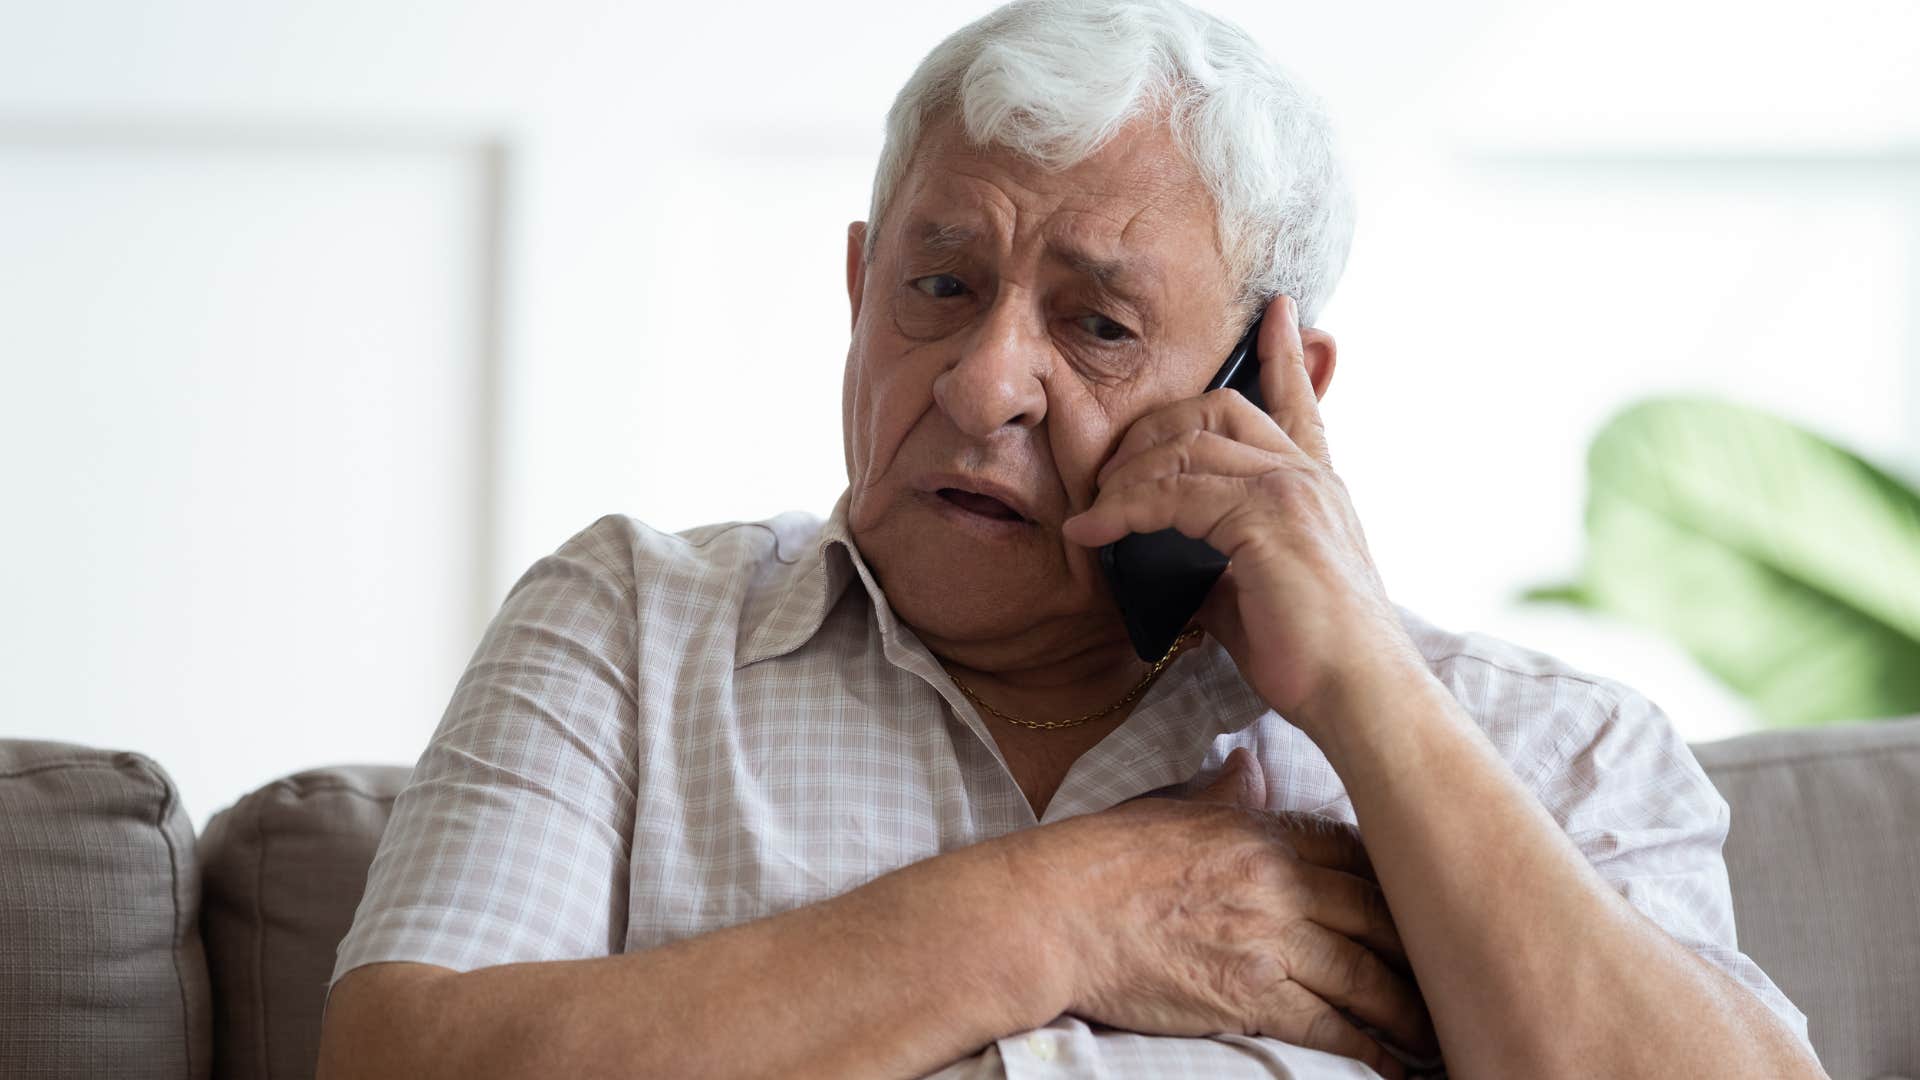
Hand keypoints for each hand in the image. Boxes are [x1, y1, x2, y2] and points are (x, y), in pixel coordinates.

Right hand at [1034, 748, 1435, 1077]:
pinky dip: (1368, 1050)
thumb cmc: (1102, 860)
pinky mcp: (1251, 995)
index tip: (1426, 906)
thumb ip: (1225, 794)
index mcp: (1262, 831)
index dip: (1400, 883)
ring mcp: (1269, 938)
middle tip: (1456, 974)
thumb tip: (1249, 766)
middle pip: (1378, 915)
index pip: (1357, 853)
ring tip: (1435, 1033)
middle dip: (1422, 951)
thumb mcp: (1171, 810)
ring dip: (1409, 1009)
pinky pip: (1330, 1026)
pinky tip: (1391, 1065)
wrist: (1056, 912)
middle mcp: (1278, 881)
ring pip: (1366, 976)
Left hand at [1061, 296, 1423, 733]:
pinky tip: (1096, 531)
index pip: (1299, 401)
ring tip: (1093, 511)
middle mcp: (1307, 476)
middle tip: (1108, 470)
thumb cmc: (1314, 659)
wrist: (1361, 697)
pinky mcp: (1268, 519)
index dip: (1284, 355)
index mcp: (1316, 486)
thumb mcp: (1255, 596)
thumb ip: (1219, 561)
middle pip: (1218, 407)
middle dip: (1152, 428)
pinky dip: (1125, 508)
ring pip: (1188, 443)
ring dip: (1127, 475)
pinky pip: (1175, 492)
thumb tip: (1168, 561)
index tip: (1277, 312)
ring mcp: (1291, 490)